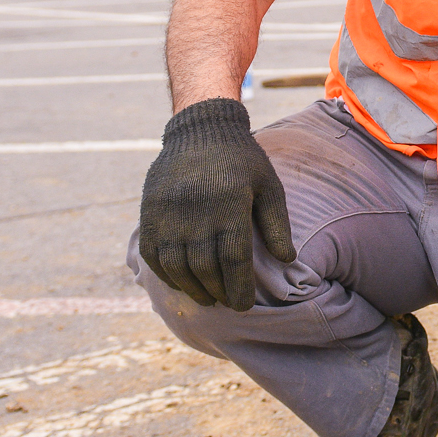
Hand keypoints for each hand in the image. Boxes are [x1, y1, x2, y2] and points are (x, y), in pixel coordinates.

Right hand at [137, 98, 295, 308]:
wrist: (201, 129)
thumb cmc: (242, 160)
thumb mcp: (269, 185)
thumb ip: (277, 223)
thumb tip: (287, 259)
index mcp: (230, 205)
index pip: (234, 259)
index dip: (239, 288)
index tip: (244, 306)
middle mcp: (197, 212)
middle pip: (205, 267)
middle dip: (218, 292)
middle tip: (227, 303)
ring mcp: (169, 213)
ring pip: (177, 265)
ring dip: (192, 288)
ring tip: (207, 297)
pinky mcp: (150, 212)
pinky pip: (153, 253)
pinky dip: (165, 274)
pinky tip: (180, 282)